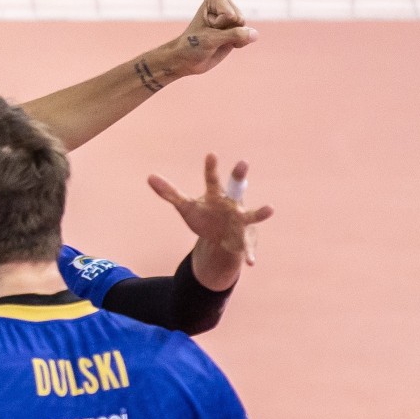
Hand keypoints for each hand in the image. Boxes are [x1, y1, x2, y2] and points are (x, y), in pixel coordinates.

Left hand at [148, 155, 274, 290]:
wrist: (223, 237)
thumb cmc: (206, 215)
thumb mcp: (186, 207)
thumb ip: (170, 193)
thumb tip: (149, 177)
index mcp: (217, 195)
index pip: (212, 180)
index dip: (210, 168)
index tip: (210, 155)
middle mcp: (232, 204)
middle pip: (236, 188)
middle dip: (239, 176)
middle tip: (242, 162)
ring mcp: (241, 221)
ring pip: (252, 215)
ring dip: (260, 212)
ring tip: (270, 209)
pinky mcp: (244, 239)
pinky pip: (248, 248)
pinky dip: (249, 255)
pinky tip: (250, 263)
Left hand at [161, 0, 256, 77]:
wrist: (186, 60)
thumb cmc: (192, 45)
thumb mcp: (211, 39)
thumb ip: (235, 35)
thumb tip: (255, 34)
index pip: (229, 15)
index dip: (217, 25)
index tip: (204, 28)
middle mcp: (225, 5)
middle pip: (239, 20)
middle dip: (225, 32)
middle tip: (210, 35)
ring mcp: (232, 18)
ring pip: (245, 29)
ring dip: (231, 38)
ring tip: (216, 40)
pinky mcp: (237, 30)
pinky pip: (249, 36)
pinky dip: (239, 43)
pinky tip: (226, 44)